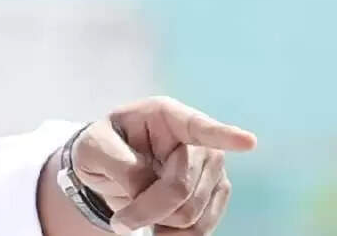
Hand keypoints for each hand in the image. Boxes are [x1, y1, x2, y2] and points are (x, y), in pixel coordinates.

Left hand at [73, 97, 257, 234]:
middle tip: (120, 222)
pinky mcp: (216, 194)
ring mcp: (212, 168)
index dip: (224, 135)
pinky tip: (157, 226)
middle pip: (181, 188)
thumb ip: (122, 166)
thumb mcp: (94, 148)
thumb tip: (150, 190)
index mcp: (165, 116)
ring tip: (135, 216)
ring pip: (191, 214)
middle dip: (146, 209)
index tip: (247, 142)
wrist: (110, 165)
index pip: (198, 126)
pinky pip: (201, 229)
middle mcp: (197, 139)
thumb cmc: (102, 146)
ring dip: (158, 224)